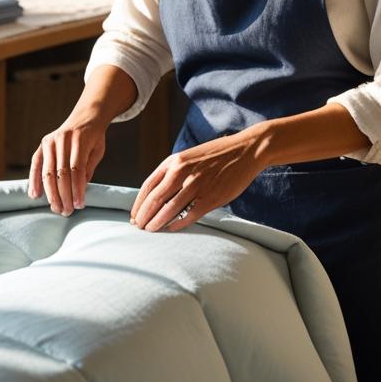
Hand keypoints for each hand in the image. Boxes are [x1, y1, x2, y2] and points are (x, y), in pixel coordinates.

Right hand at [29, 120, 106, 215]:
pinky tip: (35, 195)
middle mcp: (62, 140)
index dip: (77, 189)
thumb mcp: (97, 151)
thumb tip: (79, 192)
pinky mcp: (42, 145)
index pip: (77, 170)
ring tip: (56, 208)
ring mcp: (50, 141)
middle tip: (67, 212)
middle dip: (64, 195)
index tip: (79, 205)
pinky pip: (36, 165)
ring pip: (48, 172)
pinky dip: (34, 181)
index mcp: (80, 139)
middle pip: (61, 173)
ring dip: (51, 193)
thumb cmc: (93, 138)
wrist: (85, 117)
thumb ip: (88, 170)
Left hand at [130, 127, 266, 231]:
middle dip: (144, 216)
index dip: (139, 203)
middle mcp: (182, 171)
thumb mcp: (189, 156)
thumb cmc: (216, 155)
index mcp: (174, 161)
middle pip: (155, 199)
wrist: (245, 150)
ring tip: (150, 231)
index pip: (148, 186)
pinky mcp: (212, 197)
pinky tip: (171, 229)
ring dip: (157, 222)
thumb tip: (158, 194)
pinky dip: (178, 224)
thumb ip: (174, 172)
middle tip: (138, 227)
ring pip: (169, 209)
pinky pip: (190, 215)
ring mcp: (197, 184)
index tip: (134, 215)